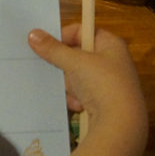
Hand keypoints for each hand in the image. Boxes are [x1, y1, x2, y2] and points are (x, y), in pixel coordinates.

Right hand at [27, 24, 147, 142]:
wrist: (121, 124)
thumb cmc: (102, 84)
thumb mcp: (75, 63)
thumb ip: (53, 49)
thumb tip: (33, 34)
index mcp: (111, 45)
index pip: (82, 31)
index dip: (64, 36)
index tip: (47, 45)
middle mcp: (113, 61)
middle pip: (78, 55)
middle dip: (65, 66)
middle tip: (54, 71)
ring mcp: (109, 82)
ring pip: (77, 76)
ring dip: (70, 85)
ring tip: (72, 93)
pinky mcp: (105, 101)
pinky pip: (83, 93)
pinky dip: (77, 98)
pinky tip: (79, 106)